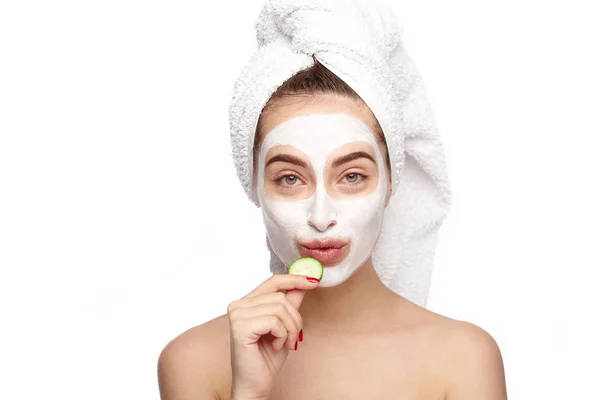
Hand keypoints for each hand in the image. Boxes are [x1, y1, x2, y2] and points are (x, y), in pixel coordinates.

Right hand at [227, 273, 319, 398]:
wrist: (256, 384)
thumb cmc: (267, 357)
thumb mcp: (285, 325)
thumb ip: (290, 304)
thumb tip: (303, 283)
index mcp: (247, 302)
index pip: (273, 281)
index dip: (294, 279)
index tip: (313, 281)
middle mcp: (238, 305)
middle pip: (280, 296)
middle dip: (295, 317)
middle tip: (294, 337)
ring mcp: (237, 315)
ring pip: (279, 308)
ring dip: (290, 329)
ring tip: (285, 343)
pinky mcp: (240, 327)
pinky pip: (274, 321)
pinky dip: (282, 335)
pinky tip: (275, 346)